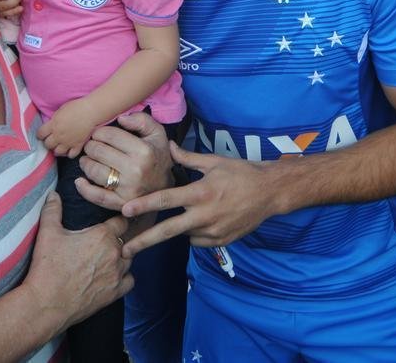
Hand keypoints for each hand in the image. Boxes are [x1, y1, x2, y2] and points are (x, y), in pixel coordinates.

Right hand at [18, 193, 131, 328]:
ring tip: (106, 258)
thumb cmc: (48, 267)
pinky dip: (124, 277)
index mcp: (103, 235)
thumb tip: (53, 194)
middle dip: (118, 239)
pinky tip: (111, 275)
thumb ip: (53, 210)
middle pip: (127, 240)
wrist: (47, 304)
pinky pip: (130, 280)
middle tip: (104, 241)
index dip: (117, 220)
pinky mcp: (115, 293)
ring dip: (121, 257)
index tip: (111, 222)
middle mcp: (115, 253)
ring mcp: (117, 274)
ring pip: (129, 260)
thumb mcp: (48, 234)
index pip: (122, 220)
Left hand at [38, 100, 99, 157]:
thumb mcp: (60, 111)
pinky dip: (69, 153)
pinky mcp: (78, 145)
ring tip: (59, 145)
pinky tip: (69, 149)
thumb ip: (53, 121)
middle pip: (47, 145)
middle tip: (51, 139)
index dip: (40, 134)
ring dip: (57, 149)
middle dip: (48, 142)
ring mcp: (68, 142)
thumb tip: (50, 126)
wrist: (90, 111)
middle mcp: (59, 135)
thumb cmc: (76, 107)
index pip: (40, 134)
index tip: (43, 134)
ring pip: (57, 152)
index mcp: (53, 125)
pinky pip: (70, 155)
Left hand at [75, 111, 174, 209]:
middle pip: (98, 152)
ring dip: (85, 163)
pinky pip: (97, 196)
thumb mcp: (157, 134)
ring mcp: (127, 188)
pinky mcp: (120, 203)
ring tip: (87, 160)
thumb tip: (120, 119)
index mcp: (144, 151)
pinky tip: (79, 181)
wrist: (165, 187)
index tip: (99, 135)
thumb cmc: (157, 156)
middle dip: (91, 146)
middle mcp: (135, 170)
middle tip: (91, 146)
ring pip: (94, 171)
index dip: (99, 132)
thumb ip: (142, 120)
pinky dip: (84, 189)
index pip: (110, 135)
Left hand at [117, 143, 275, 255]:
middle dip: (144, 241)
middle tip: (125, 249)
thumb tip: (170, 147)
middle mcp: (204, 215)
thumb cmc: (242, 173)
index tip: (125, 210)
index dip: (144, 205)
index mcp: (200, 192)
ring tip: (195, 211)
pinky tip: (207, 219)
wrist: (270, 192)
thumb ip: (188, 159)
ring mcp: (213, 231)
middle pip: (168, 230)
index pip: (166, 200)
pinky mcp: (221, 242)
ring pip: (184, 234)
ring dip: (181, 226)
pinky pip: (198, 240)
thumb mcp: (215, 161)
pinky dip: (196, 232)